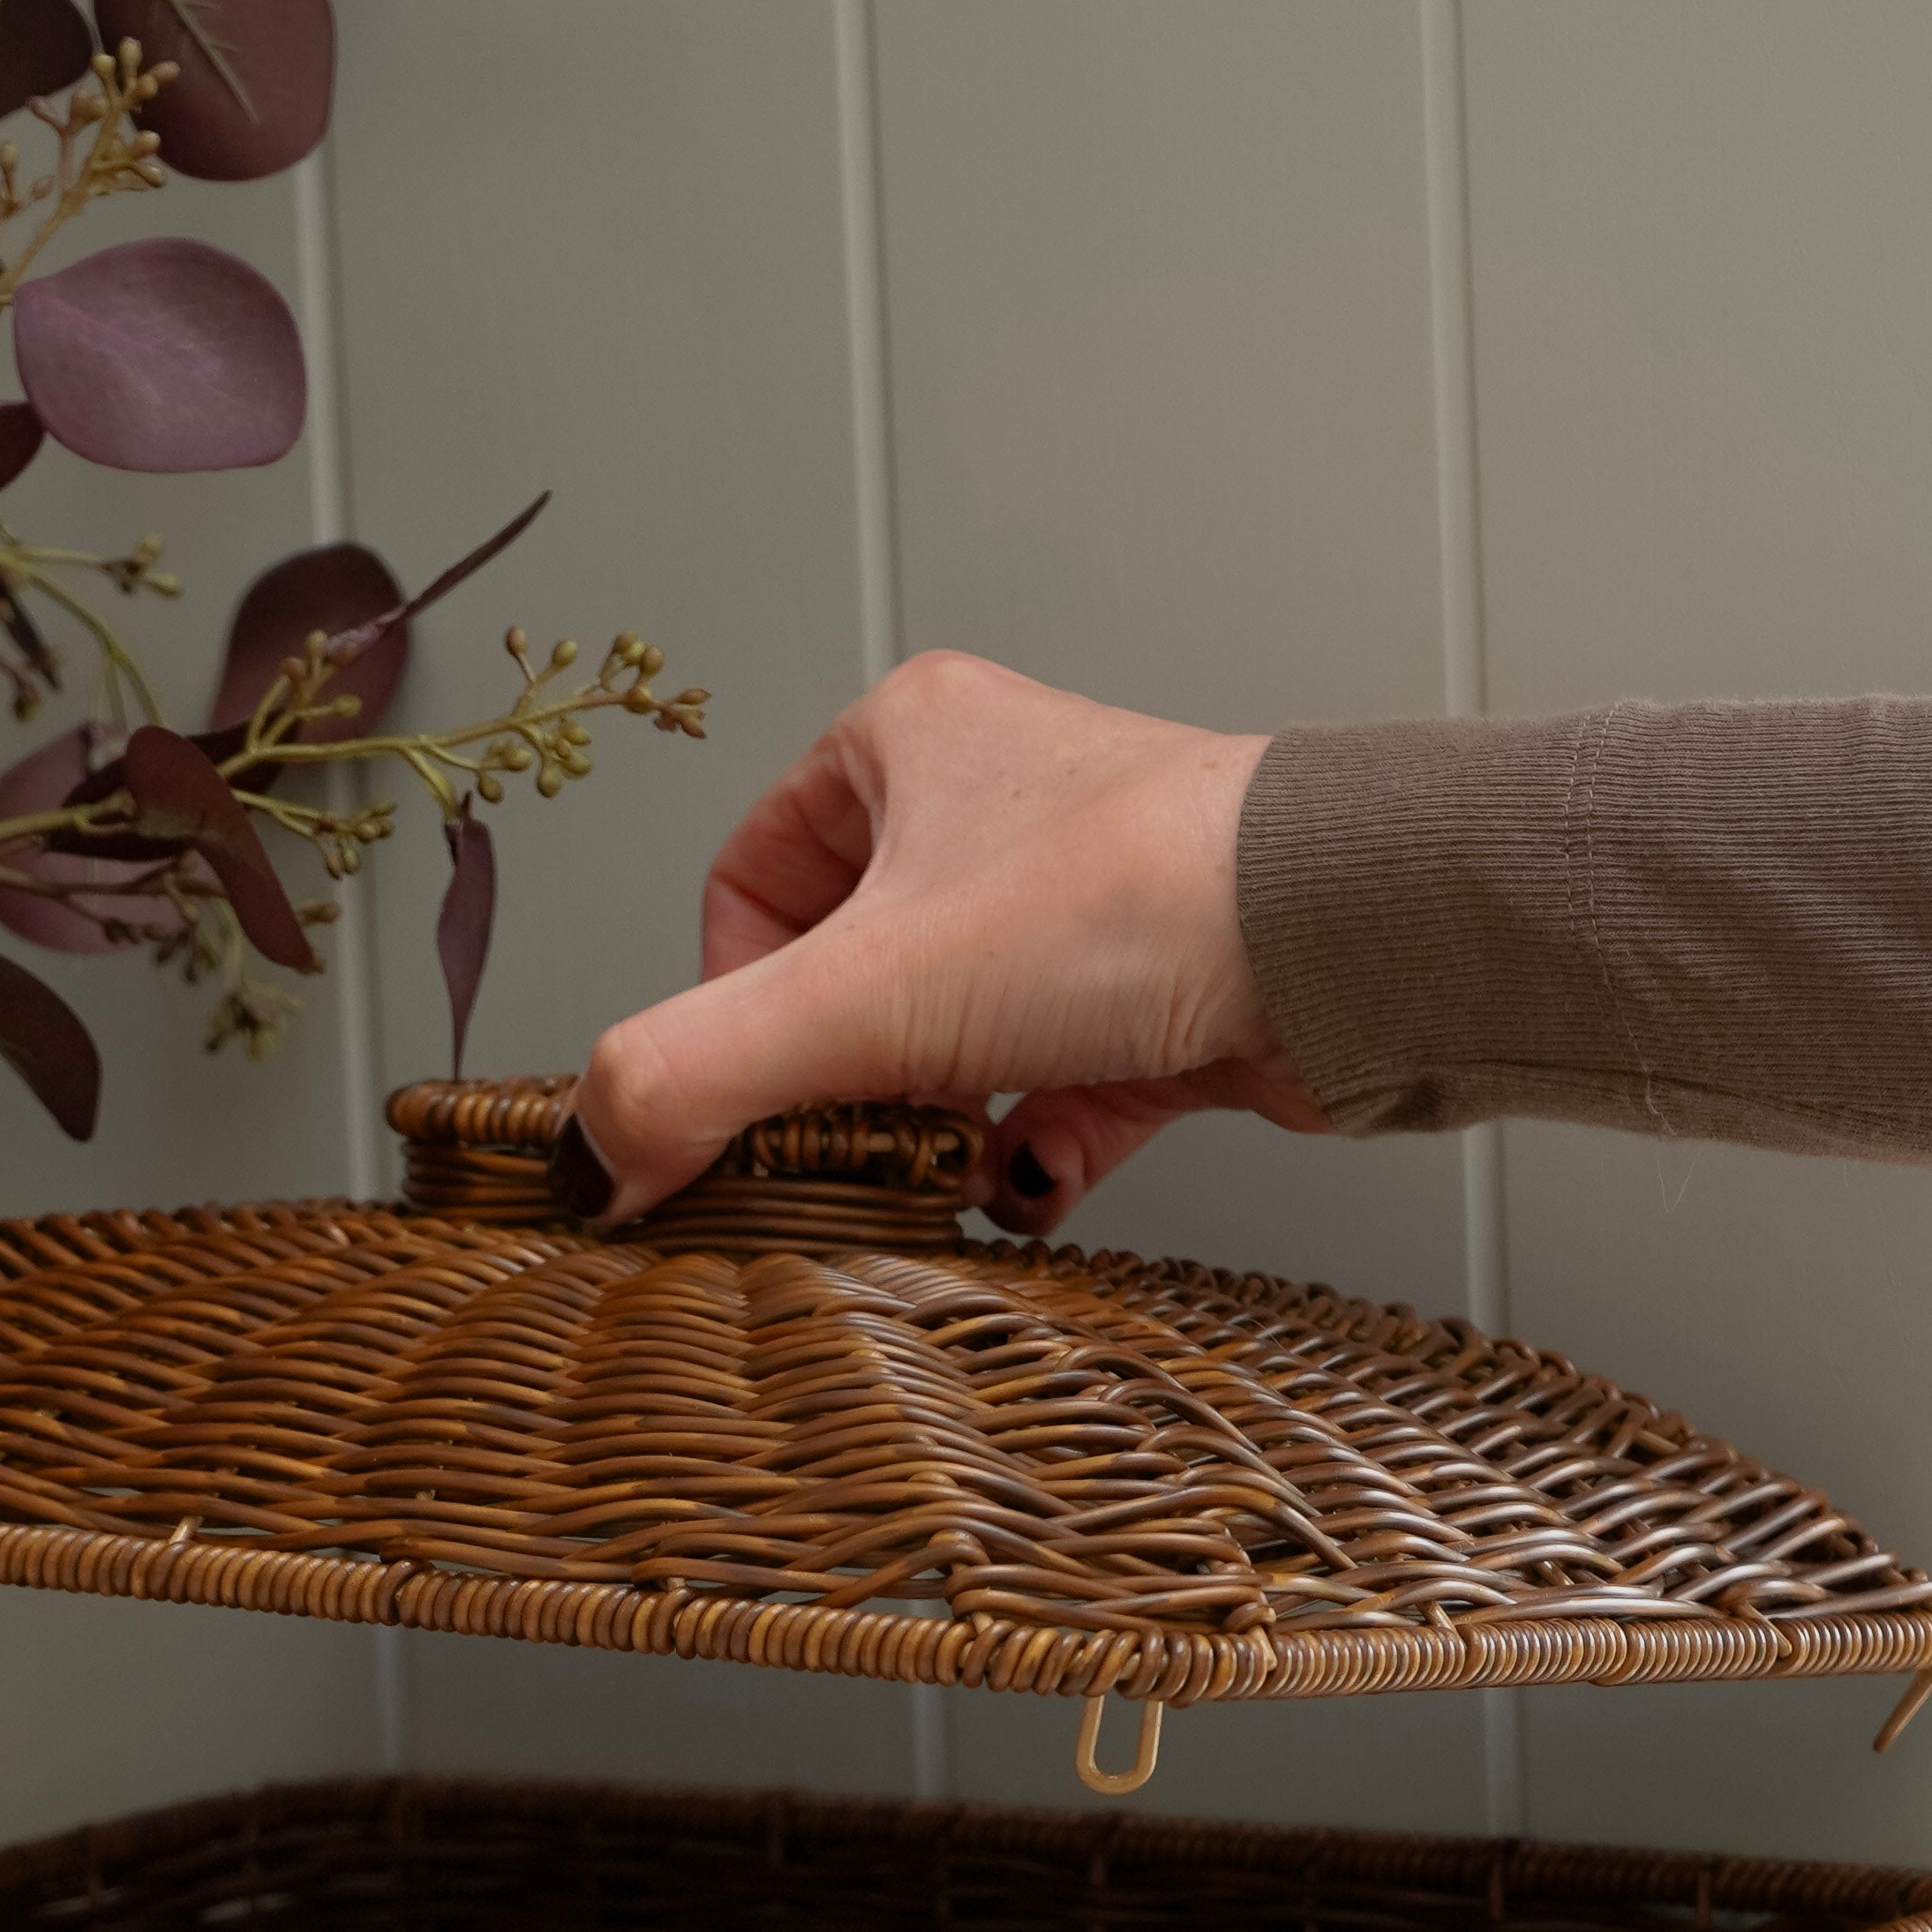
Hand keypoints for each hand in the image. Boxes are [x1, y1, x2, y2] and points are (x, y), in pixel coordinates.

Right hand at [565, 652, 1328, 1233]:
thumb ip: (694, 1073)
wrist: (1340, 941)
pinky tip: (1031, 1185)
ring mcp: (1081, 909)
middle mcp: (993, 811)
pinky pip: (1053, 1094)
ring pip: (951, 1043)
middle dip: (841, 1083)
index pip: (748, 882)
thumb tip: (592, 1154)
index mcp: (903, 745)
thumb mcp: (859, 994)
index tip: (748, 1090)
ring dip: (933, 1129)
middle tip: (845, 1143)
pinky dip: (1032, 1154)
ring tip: (939, 1171)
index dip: (731, 1001)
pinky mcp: (1157, 999)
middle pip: (847, 977)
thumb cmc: (1132, 900)